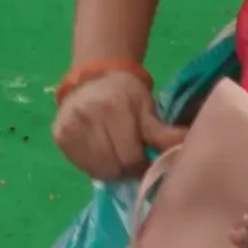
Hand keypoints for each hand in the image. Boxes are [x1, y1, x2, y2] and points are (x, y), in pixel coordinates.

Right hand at [50, 69, 182, 184]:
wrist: (93, 77)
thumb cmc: (126, 95)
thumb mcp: (147, 109)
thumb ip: (164, 133)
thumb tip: (189, 145)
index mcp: (112, 107)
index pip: (131, 157)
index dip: (143, 163)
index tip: (146, 157)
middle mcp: (86, 114)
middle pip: (114, 166)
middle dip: (126, 167)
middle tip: (130, 156)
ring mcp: (69, 125)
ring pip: (98, 170)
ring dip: (111, 169)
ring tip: (116, 154)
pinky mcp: (59, 135)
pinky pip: (82, 166)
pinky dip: (95, 165)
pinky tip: (100, 151)